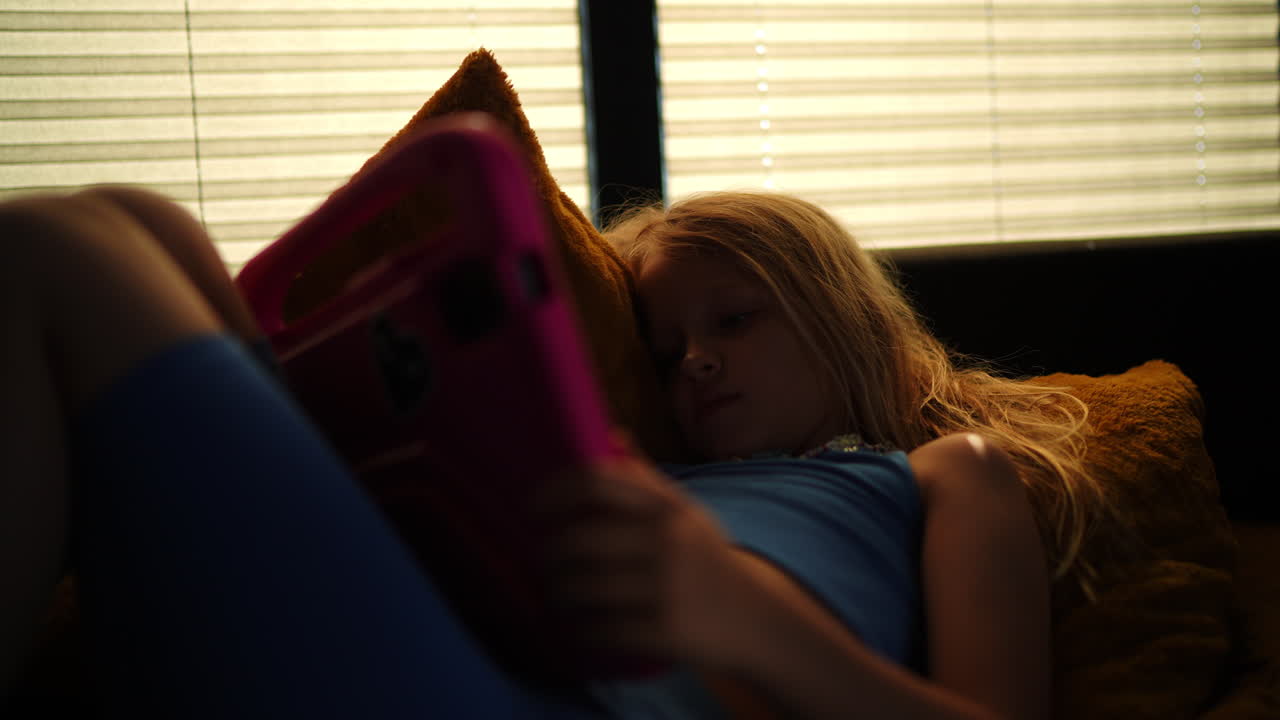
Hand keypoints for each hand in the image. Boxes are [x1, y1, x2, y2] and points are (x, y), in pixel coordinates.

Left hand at [533, 435, 758, 668]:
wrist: (760, 620)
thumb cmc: (708, 562)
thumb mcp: (686, 514)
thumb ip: (646, 479)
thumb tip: (612, 433)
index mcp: (668, 505)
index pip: (596, 481)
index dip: (552, 493)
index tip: (533, 511)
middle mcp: (668, 539)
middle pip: (576, 539)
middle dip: (547, 556)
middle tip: (543, 565)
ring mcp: (668, 585)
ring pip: (581, 588)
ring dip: (557, 596)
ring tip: (556, 598)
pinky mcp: (666, 630)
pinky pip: (600, 629)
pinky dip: (580, 631)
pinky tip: (578, 628)